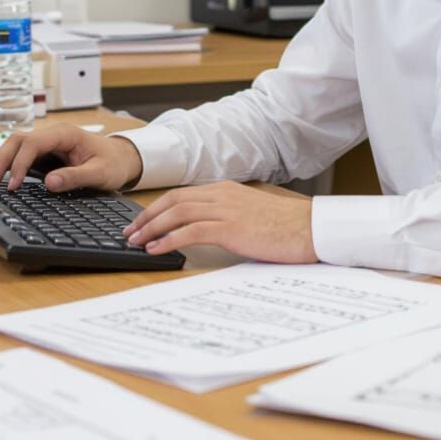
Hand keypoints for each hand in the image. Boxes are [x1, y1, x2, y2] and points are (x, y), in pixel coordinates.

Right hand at [0, 124, 141, 192]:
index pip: (33, 144)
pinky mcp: (45, 155)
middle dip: (1, 160)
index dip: (20, 163)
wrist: (123, 159)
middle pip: (18, 141)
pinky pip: (21, 156)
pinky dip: (7, 166)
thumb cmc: (113, 162)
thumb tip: (49, 182)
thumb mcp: (100, 173)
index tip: (14, 185)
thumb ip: (76, 176)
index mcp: (65, 134)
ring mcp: (48, 144)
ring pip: (16, 147)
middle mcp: (53, 135)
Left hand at [123, 181, 316, 262]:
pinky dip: (169, 239)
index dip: (157, 207)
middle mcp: (223, 195)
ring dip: (152, 227)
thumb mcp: (252, 214)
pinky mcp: (231, 228)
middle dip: (147, 216)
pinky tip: (157, 249)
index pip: (182, 194)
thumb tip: (206, 230)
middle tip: (130, 232)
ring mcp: (227, 210)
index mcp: (227, 190)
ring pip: (177, 213)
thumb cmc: (287, 227)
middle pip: (173, 200)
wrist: (311, 229)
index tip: (142, 221)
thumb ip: (229, 216)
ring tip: (137, 242)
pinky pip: (191, 231)